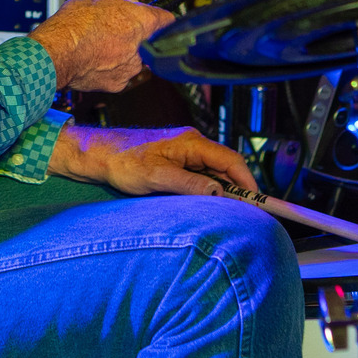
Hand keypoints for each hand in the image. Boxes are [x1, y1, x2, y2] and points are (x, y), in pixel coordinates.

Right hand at [27, 0, 171, 92]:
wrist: (56, 52)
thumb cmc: (75, 24)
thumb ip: (121, 3)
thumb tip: (128, 4)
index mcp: (144, 22)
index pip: (167, 20)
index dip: (158, 17)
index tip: (154, 18)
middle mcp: (142, 48)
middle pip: (148, 40)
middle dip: (136, 35)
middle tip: (117, 29)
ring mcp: (131, 68)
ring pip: (133, 59)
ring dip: (122, 53)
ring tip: (99, 45)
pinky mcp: (117, 84)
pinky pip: (119, 74)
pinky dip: (109, 69)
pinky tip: (94, 60)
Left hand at [50, 125, 261, 198]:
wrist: (98, 155)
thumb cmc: (123, 161)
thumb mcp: (156, 176)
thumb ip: (188, 184)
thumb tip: (219, 192)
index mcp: (191, 143)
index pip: (231, 161)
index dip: (248, 182)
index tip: (258, 203)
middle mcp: (192, 145)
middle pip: (227, 168)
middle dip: (240, 190)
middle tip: (248, 215)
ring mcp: (185, 153)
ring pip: (215, 173)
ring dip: (224, 192)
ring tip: (230, 214)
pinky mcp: (177, 162)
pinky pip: (202, 176)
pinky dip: (210, 191)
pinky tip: (208, 206)